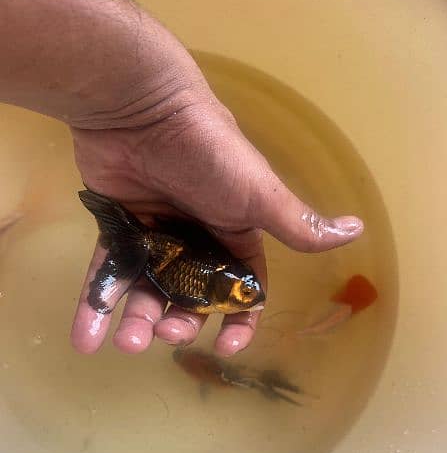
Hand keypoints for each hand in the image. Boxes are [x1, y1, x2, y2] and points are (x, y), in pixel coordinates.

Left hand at [70, 74, 362, 356]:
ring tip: (126, 343)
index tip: (225, 345)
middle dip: (180, 322)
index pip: (240, 288)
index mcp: (233, 234)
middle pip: (189, 296)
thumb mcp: (257, 192)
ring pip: (147, 291)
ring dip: (136, 322)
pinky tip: (85, 339)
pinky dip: (94, 308)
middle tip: (165, 332)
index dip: (237, 320)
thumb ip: (297, 223)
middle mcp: (195, 239)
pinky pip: (106, 274)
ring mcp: (154, 235)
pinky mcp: (116, 229)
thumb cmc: (207, 152)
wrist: (141, 107)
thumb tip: (357, 230)